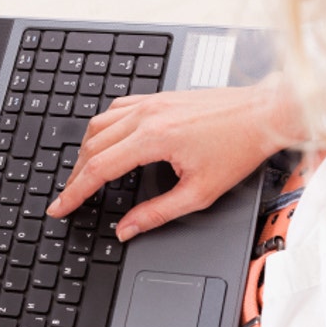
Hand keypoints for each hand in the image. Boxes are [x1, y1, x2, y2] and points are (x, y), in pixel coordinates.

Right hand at [46, 73, 307, 240]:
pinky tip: (105, 141)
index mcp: (153, 138)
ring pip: (99, 124)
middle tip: (69, 198)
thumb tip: (127, 229)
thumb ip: (157, 214)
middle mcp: (147, 115)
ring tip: (83, 175)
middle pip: (92, 147)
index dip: (75, 192)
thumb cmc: (239, 148)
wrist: (264, 114)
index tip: (60, 207)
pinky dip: (103, 128)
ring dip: (85, 151)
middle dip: (75, 176)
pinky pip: (117, 108)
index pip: (99, 169)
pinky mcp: (160, 97)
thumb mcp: (199, 193)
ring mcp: (152, 102)